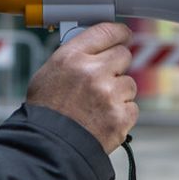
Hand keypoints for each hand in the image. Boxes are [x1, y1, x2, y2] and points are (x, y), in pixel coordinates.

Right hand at [26, 22, 137, 153]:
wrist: (48, 148)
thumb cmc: (46, 112)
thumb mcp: (49, 73)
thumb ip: (74, 57)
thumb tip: (96, 46)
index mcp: (72, 58)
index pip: (106, 31)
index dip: (119, 33)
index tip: (124, 35)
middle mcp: (92, 72)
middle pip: (123, 55)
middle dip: (116, 66)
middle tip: (104, 79)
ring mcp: (109, 95)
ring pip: (129, 83)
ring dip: (118, 93)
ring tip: (97, 106)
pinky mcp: (121, 116)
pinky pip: (132, 107)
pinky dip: (121, 114)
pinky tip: (102, 119)